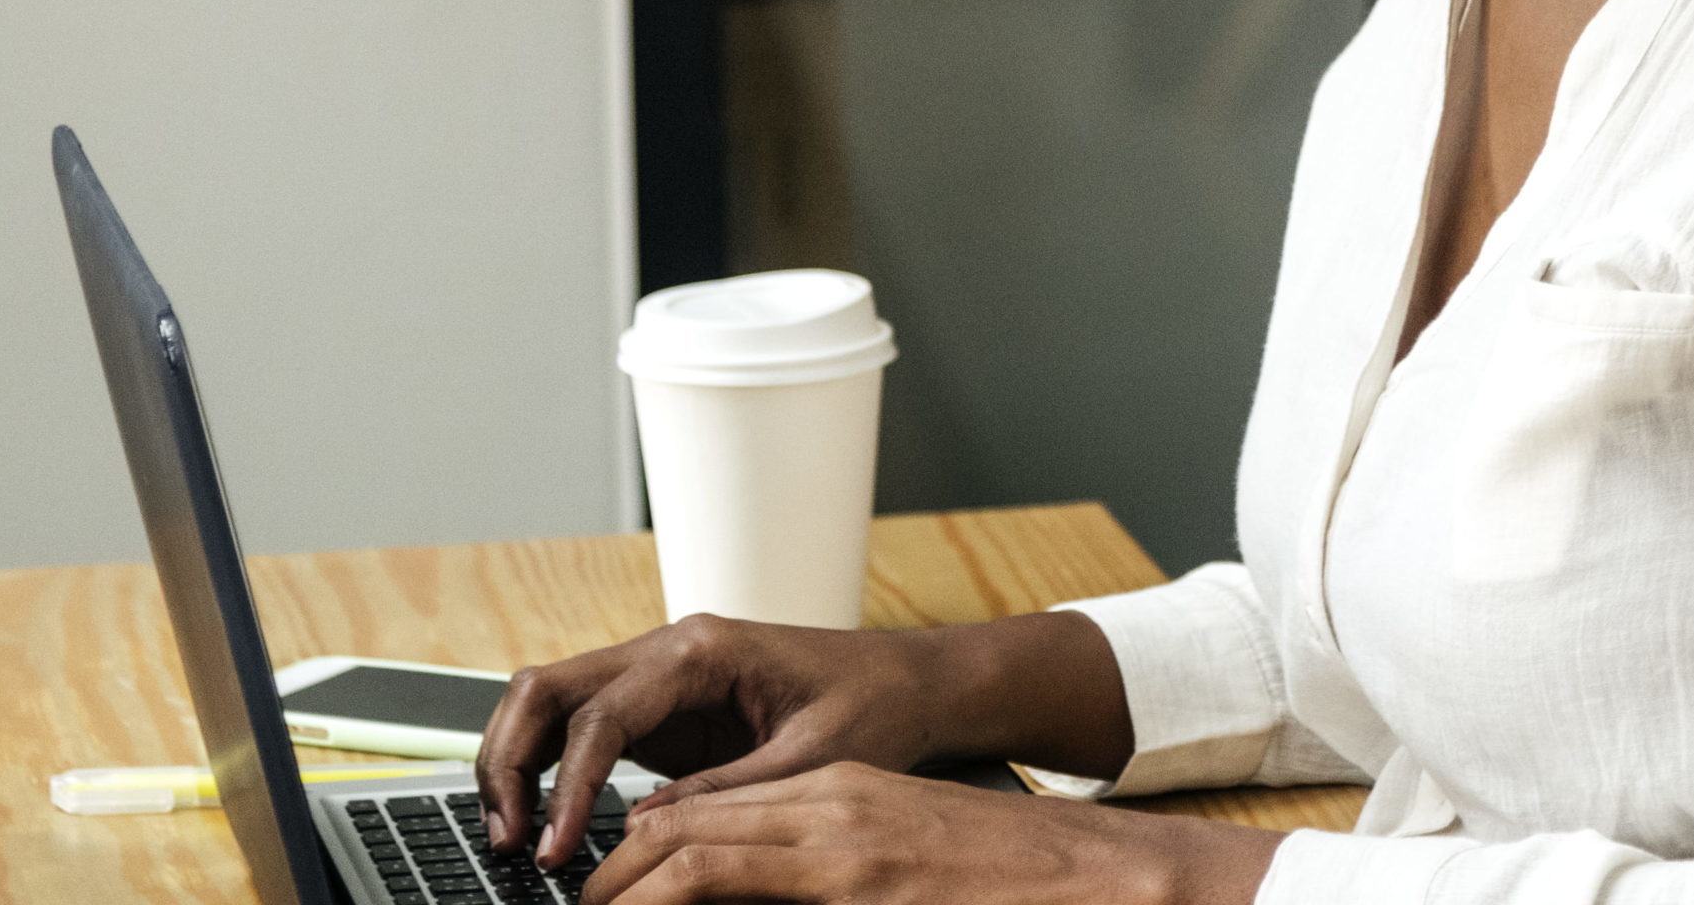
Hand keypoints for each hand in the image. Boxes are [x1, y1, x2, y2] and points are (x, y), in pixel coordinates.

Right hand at [476, 611, 1135, 869]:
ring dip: (517, 762)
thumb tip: (643, 832)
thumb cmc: (877, 706)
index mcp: (703, 648)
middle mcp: (669, 649)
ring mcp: (661, 674)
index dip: (568, 785)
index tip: (557, 850)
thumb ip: (726, 793)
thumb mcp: (812, 760)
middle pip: (546, 687)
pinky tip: (552, 826)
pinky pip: (583, 729)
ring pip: (551, 701)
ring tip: (514, 838)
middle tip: (508, 840)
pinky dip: (552, 770)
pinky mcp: (664, 708)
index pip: (602, 714)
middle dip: (509, 759)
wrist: (915, 683)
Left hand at [582, 762, 1281, 904]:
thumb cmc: (1005, 876)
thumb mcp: (899, 862)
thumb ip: (827, 876)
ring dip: (626, 886)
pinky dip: (676, 891)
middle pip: (682, 830)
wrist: (1098, 872)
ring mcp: (840, 836)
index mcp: (837, 800)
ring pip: (694, 847)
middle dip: (610, 878)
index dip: (635, 862)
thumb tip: (755, 889)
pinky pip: (736, 872)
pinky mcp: (858, 870)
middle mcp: (827, 805)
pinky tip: (642, 904)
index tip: (595, 898)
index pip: (705, 819)